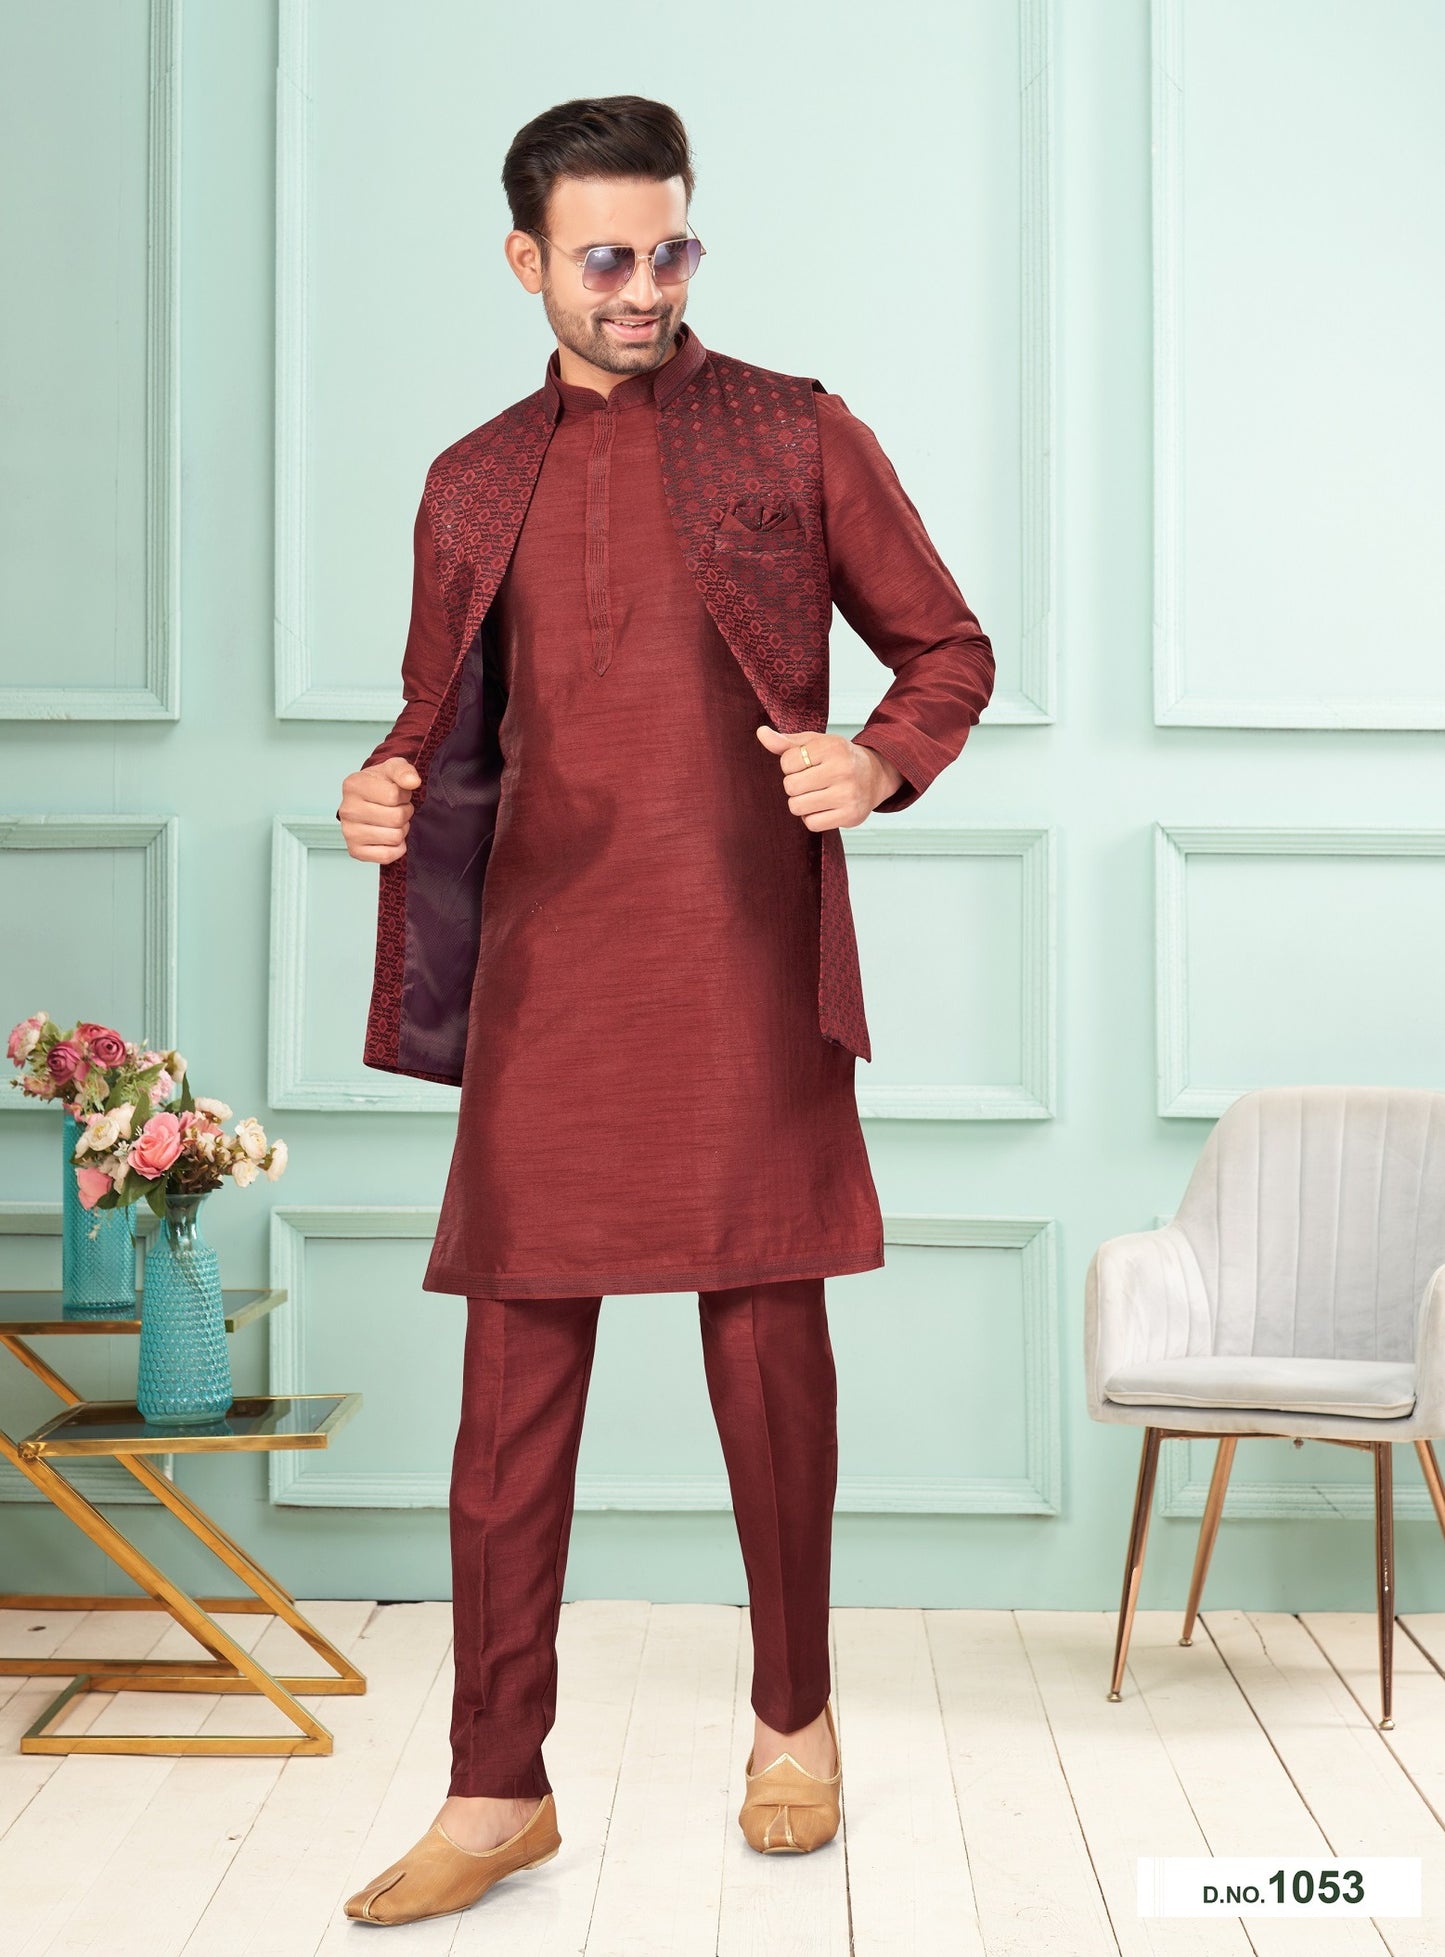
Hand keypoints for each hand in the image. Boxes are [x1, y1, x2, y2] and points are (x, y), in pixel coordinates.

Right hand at [337, 755, 421, 863]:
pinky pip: (387, 856)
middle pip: (396, 818)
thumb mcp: (393, 768)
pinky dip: (396, 848)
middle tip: (397, 809)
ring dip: (401, 830)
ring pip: (394, 837)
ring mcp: (349, 832)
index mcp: (353, 785)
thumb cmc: (381, 784)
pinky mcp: (355, 851)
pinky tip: (389, 837)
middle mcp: (347, 809)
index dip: (404, 795)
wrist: (367, 800)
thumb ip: (404, 770)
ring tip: (392, 822)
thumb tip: (412, 781)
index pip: (394, 795)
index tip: (398, 794)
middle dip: (404, 813)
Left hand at [754, 725, 903, 830]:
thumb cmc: (840, 758)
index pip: (787, 762)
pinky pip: (812, 823)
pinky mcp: (850, 816)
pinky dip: (812, 818)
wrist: (875, 775)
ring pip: (798, 807)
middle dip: (795, 786)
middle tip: (810, 782)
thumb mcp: (816, 744)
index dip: (790, 766)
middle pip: (790, 786)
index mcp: (832, 747)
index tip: (806, 765)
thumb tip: (761, 733)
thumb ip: (787, 742)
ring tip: (816, 794)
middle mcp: (842, 770)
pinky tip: (823, 807)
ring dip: (801, 803)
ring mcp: (848, 794)